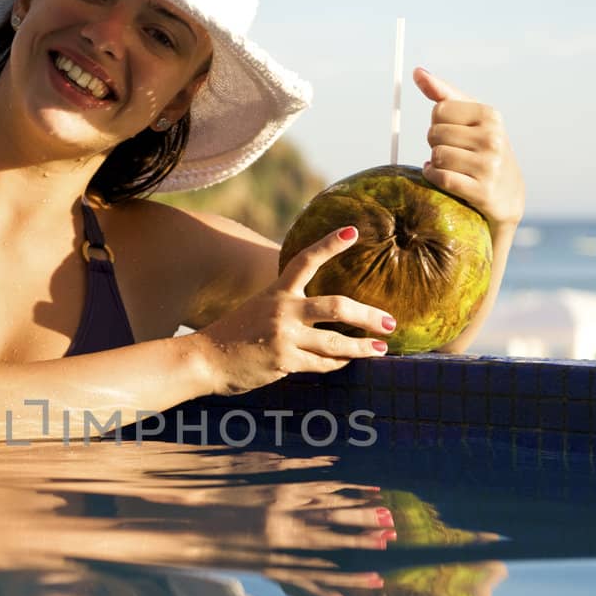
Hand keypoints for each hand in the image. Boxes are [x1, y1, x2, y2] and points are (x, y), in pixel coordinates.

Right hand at [193, 228, 394, 396]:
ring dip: (363, 347)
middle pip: (337, 306)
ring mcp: (284, 336)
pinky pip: (322, 363)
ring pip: (337, 342)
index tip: (354, 231)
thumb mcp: (259, 308)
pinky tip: (348, 362)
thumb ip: (287, 306)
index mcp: (277, 291)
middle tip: (390, 321)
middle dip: (368, 314)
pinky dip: (338, 363)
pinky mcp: (284, 361)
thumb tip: (324, 311)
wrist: (205, 360)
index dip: (330, 244)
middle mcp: (283, 310)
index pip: (306, 260)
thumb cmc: (234, 335)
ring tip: (381, 348)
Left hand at [414, 67, 524, 229]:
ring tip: (447, 165)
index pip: (440, 109)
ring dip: (434, 162)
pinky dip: (433, 177)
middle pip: (435, 133)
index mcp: (490, 115)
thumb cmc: (483, 149)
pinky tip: (438, 176)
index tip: (450, 130)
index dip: (437, 121)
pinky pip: (442, 178)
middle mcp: (493, 138)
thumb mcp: (471, 118)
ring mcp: (489, 165)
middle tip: (449, 150)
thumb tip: (417, 72)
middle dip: (434, 143)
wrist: (508, 194)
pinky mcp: (482, 191)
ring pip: (437, 156)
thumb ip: (444, 94)